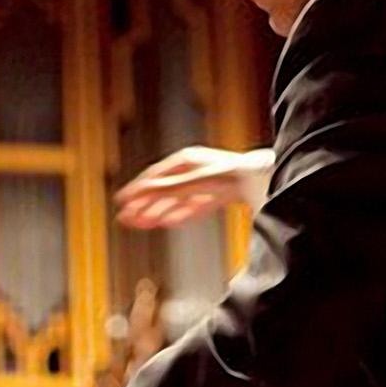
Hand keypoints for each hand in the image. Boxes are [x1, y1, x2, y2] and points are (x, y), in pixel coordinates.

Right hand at [113, 145, 272, 228]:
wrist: (264, 179)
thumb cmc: (231, 174)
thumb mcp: (194, 182)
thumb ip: (168, 188)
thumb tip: (140, 192)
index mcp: (185, 161)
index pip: (154, 177)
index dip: (137, 190)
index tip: (121, 202)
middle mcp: (194, 170)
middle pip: (163, 190)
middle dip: (144, 205)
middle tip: (126, 219)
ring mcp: (206, 183)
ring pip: (176, 200)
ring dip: (158, 213)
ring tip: (143, 224)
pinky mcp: (218, 195)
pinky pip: (193, 206)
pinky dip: (180, 215)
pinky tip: (170, 223)